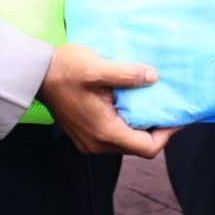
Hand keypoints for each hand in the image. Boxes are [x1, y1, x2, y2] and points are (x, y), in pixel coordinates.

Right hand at [38, 43, 174, 156]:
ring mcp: (90, 141)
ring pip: (126, 141)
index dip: (168, 134)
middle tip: (169, 106)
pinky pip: (114, 135)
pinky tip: (132, 103)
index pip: (147, 148)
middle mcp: (97, 144)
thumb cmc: (65, 69)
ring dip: (142, 126)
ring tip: (153, 101)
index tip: (179, 115)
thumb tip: (154, 77)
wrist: (35, 74)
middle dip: (157, 129)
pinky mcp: (85, 133)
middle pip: (138, 147)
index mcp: (104, 132)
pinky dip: (128, 123)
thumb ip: (127, 74)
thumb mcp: (97, 67)